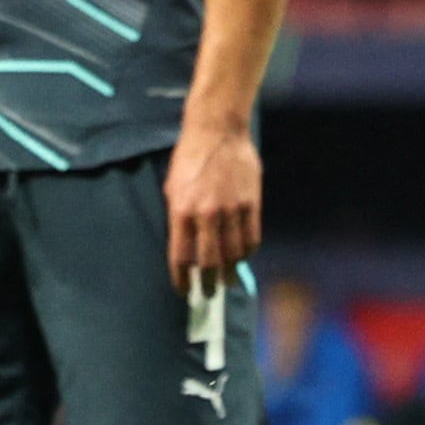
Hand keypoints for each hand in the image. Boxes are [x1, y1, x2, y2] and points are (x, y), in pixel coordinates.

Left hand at [162, 123, 260, 288]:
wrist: (217, 131)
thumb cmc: (190, 158)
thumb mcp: (173, 187)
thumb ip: (179, 217)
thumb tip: (185, 246)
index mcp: (181, 211)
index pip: (180, 256)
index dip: (181, 279)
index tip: (183, 291)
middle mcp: (206, 215)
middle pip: (208, 262)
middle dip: (207, 284)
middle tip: (207, 293)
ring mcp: (231, 210)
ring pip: (232, 254)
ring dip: (229, 272)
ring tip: (227, 281)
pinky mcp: (251, 204)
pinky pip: (251, 239)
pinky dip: (247, 254)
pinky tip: (242, 258)